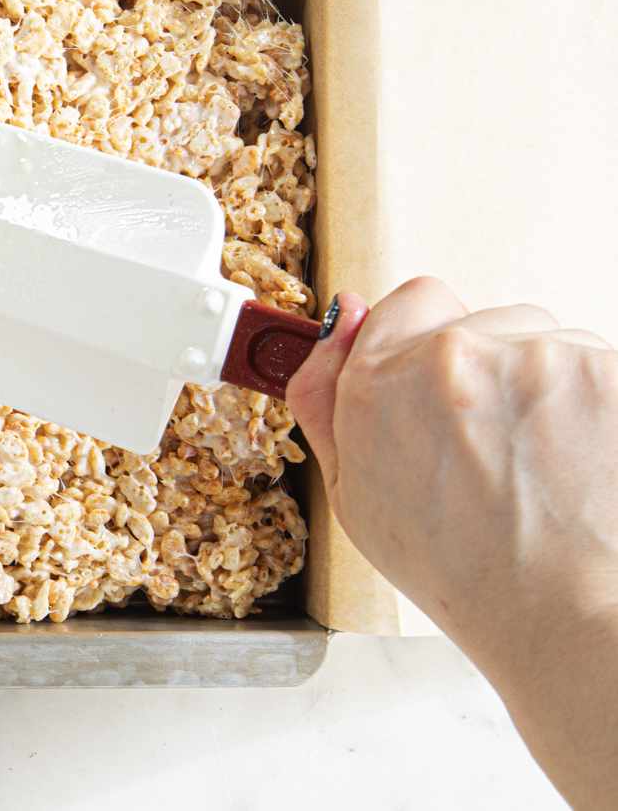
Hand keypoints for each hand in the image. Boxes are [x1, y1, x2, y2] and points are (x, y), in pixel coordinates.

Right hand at [288, 279, 617, 806]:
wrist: (566, 616)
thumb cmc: (465, 571)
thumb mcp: (355, 495)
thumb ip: (327, 400)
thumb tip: (338, 326)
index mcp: (380, 380)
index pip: (411, 301)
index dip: (424, 343)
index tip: (438, 382)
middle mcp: (454, 356)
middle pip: (483, 322)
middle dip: (487, 370)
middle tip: (491, 444)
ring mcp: (539, 359)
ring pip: (543, 344)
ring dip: (542, 386)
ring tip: (539, 462)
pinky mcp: (606, 372)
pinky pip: (594, 366)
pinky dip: (592, 405)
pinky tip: (577, 459)